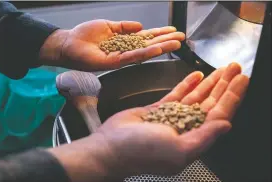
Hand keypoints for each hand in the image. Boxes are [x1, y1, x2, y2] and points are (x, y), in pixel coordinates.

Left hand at [40, 19, 184, 70]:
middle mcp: (125, 50)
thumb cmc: (86, 35)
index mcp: (124, 42)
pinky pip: (132, 57)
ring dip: (161, 48)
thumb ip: (125, 26)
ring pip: (144, 52)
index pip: (146, 38)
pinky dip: (145, 52)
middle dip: (166, 42)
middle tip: (181, 39)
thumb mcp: (109, 26)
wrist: (69, 43)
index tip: (173, 31)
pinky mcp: (114, 62)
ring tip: (175, 43)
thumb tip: (140, 26)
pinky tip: (157, 49)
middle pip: (149, 45)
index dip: (160, 34)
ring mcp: (121, 57)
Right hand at [49, 63, 248, 181]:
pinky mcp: (158, 109)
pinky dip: (187, 84)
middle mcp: (186, 128)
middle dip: (224, 85)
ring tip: (221, 69)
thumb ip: (204, 137)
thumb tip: (226, 125)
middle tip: (234, 68)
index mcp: (193, 139)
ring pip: (196, 97)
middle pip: (211, 103)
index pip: (219, 115)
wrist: (111, 147)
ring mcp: (172, 117)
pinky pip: (176, 94)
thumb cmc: (140, 153)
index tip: (242, 80)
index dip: (232, 97)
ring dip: (209, 83)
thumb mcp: (177, 149)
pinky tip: (196, 75)